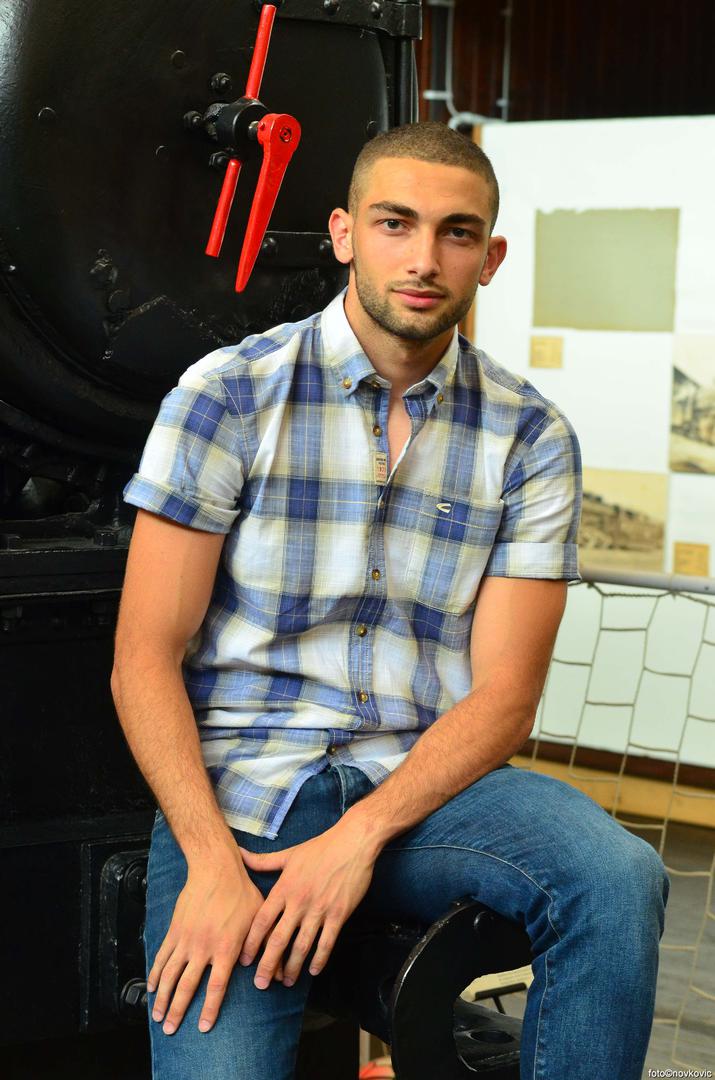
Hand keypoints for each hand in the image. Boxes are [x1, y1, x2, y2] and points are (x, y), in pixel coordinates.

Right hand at [148, 853, 265, 1034]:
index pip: (216, 986)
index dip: (209, 1009)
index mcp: (225, 948)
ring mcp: (186, 939)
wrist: (215, 869)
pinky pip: (162, 956)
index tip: (202, 1028)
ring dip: (162, 998)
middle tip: (169, 1030)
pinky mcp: (175, 930)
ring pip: (170, 975)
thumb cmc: (241, 892)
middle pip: (186, 986)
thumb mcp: (259, 920)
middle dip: (177, 1011)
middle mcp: (203, 948)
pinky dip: (156, 973)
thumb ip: (265, 949)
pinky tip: (152, 986)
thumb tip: (278, 975)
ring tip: (157, 1017)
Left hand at [238, 818, 378, 989]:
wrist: (352, 842)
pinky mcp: (339, 914)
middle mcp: (299, 901)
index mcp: (284, 887)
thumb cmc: (319, 847)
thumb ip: (263, 861)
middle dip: (268, 964)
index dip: (252, 943)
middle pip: (279, 939)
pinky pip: (327, 942)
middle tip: (261, 984)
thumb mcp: (289, 854)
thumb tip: (240, 854)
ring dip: (293, 967)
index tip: (244, 961)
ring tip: (286, 982)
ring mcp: (320, 909)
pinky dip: (319, 959)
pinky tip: (313, 971)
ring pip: (302, 946)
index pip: (262, 921)